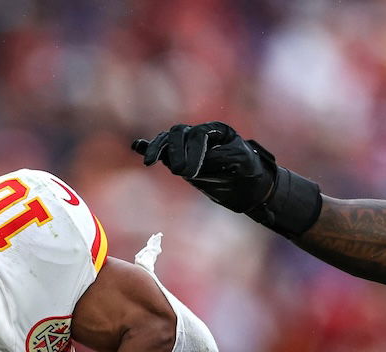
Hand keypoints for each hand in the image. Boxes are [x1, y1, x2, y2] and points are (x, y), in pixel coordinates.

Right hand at [133, 121, 275, 212]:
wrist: (247, 186)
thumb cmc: (248, 169)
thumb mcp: (243, 161)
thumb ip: (223, 156)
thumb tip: (204, 158)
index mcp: (215, 130)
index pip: (198, 134)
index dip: (194, 152)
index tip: (192, 173)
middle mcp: (199, 135)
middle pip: (179, 134)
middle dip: (176, 152)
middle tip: (181, 173)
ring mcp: (187, 147)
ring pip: (167, 140)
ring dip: (157, 148)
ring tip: (149, 161)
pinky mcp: (180, 160)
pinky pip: (162, 150)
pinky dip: (148, 147)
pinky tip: (136, 146)